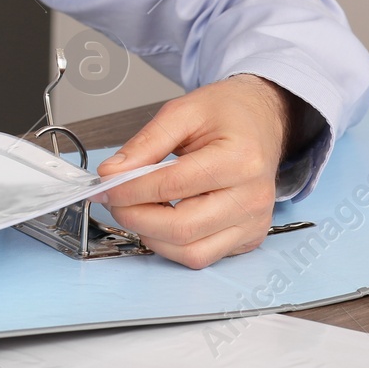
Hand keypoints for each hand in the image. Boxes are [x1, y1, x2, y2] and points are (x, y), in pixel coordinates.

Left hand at [94, 74, 292, 268]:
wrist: (262, 121)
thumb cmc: (228, 114)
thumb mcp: (183, 111)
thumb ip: (146, 143)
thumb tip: (112, 174)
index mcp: (240, 159)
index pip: (173, 186)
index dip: (131, 190)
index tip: (106, 187)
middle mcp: (253, 197)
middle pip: (182, 227)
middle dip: (136, 218)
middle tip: (114, 201)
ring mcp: (254, 222)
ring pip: (192, 252)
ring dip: (152, 236)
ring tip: (136, 209)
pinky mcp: (249, 238)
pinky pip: (203, 256)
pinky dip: (173, 244)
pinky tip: (161, 219)